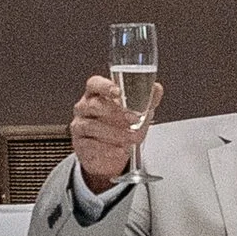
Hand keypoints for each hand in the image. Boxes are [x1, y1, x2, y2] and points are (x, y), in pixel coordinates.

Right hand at [71, 73, 161, 192]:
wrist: (109, 152)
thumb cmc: (119, 124)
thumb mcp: (134, 111)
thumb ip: (146, 99)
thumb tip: (156, 88)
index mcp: (96, 93)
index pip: (95, 84)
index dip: (105, 86)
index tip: (118, 92)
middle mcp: (84, 107)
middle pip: (94, 105)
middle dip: (116, 112)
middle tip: (135, 119)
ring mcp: (80, 125)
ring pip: (93, 126)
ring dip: (117, 133)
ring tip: (132, 138)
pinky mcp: (80, 144)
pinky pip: (92, 145)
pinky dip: (109, 149)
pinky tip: (121, 150)